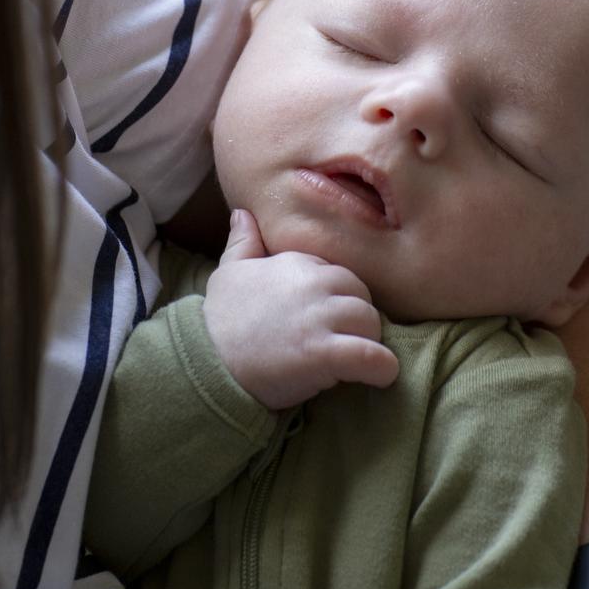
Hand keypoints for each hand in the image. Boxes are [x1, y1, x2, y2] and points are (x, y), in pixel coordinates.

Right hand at [203, 209, 399, 408]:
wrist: (206, 365)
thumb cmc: (219, 323)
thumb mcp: (228, 274)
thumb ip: (242, 242)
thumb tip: (242, 213)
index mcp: (297, 262)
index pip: (342, 276)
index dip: (338, 301)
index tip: (326, 320)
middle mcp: (313, 283)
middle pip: (363, 298)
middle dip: (357, 322)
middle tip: (340, 343)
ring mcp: (321, 318)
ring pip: (371, 324)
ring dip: (368, 344)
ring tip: (350, 362)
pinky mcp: (326, 353)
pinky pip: (373, 357)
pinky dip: (382, 368)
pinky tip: (378, 375)